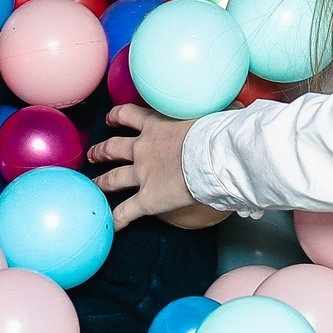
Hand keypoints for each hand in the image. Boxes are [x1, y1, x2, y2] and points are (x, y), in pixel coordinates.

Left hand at [89, 104, 224, 229]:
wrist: (212, 157)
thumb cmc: (217, 133)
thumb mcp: (213, 114)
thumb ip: (218, 111)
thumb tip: (239, 106)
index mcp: (157, 126)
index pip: (130, 115)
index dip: (117, 117)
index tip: (111, 118)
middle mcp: (143, 149)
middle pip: (114, 148)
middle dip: (101, 150)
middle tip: (93, 153)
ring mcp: (142, 174)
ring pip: (113, 179)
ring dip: (101, 182)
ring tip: (93, 185)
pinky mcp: (147, 199)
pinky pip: (126, 212)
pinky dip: (116, 219)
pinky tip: (110, 226)